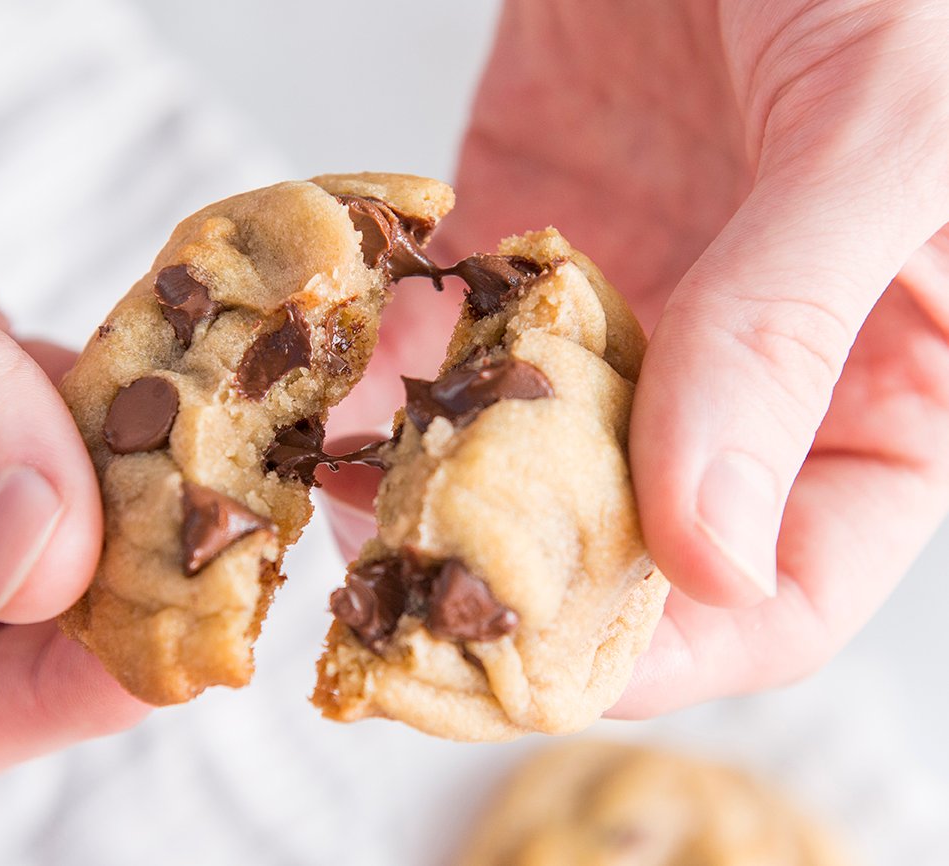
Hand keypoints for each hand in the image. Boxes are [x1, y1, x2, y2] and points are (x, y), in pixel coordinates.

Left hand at [325, 0, 948, 714]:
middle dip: (525, 589)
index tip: (538, 669)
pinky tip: (329, 400)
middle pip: (634, 541)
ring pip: (527, 454)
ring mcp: (634, 308)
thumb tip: (715, 560)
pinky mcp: (533, 237)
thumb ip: (790, 335)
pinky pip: (454, 337)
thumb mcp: (884, 134)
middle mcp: (748, 376)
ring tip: (345, 513)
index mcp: (882, 392)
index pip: (785, 587)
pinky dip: (391, 375)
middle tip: (404, 619)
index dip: (671, 649)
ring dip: (440, 493)